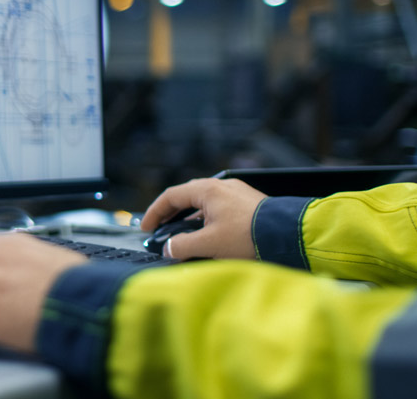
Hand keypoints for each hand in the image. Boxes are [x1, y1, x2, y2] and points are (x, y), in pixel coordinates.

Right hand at [141, 178, 267, 259]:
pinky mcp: (249, 205)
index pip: (170, 197)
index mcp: (207, 190)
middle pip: (186, 199)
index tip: (146, 229)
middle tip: (161, 232)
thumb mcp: (209, 244)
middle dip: (171, 217)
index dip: (155, 213)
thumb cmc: (250, 236)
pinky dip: (207, 222)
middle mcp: (221, 187)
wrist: (290, 236)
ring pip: (204, 206)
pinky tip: (210, 238)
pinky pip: (219, 210)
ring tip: (184, 239)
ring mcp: (237, 194)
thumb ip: (182, 246)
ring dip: (190, 221)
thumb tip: (169, 249)